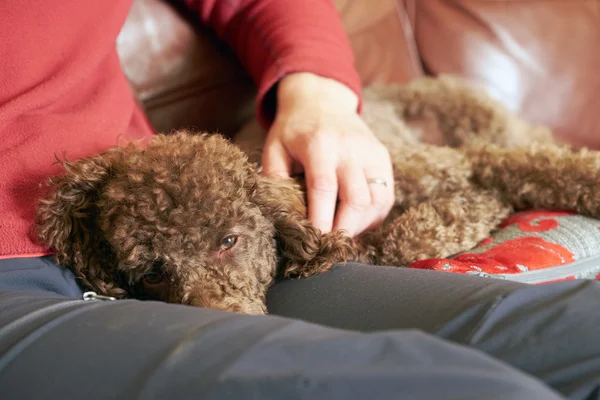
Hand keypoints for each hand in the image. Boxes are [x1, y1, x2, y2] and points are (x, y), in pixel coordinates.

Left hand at [261, 72, 394, 236]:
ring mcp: (371, 153)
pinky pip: (386, 196)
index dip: (321, 220)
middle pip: (357, 200)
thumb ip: (274, 179)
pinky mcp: (383, 159)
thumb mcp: (274, 147)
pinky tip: (356, 221)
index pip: (324, 188)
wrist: (322, 99)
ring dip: (361, 226)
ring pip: (377, 201)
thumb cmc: (294, 129)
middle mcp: (350, 149)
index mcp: (319, 144)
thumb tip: (280, 216)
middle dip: (344, 229)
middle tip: (329, 247)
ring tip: (342, 234)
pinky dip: (373, 216)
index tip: (315, 242)